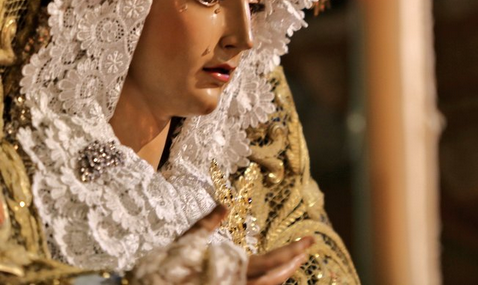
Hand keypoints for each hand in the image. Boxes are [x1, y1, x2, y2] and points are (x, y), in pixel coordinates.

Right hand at [127, 205, 312, 284]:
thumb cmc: (162, 272)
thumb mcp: (183, 245)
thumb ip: (206, 225)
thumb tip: (226, 204)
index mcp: (229, 271)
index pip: (271, 261)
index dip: (293, 251)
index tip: (311, 240)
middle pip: (275, 279)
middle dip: (293, 262)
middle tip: (307, 247)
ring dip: (281, 273)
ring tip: (293, 258)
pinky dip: (264, 280)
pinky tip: (268, 272)